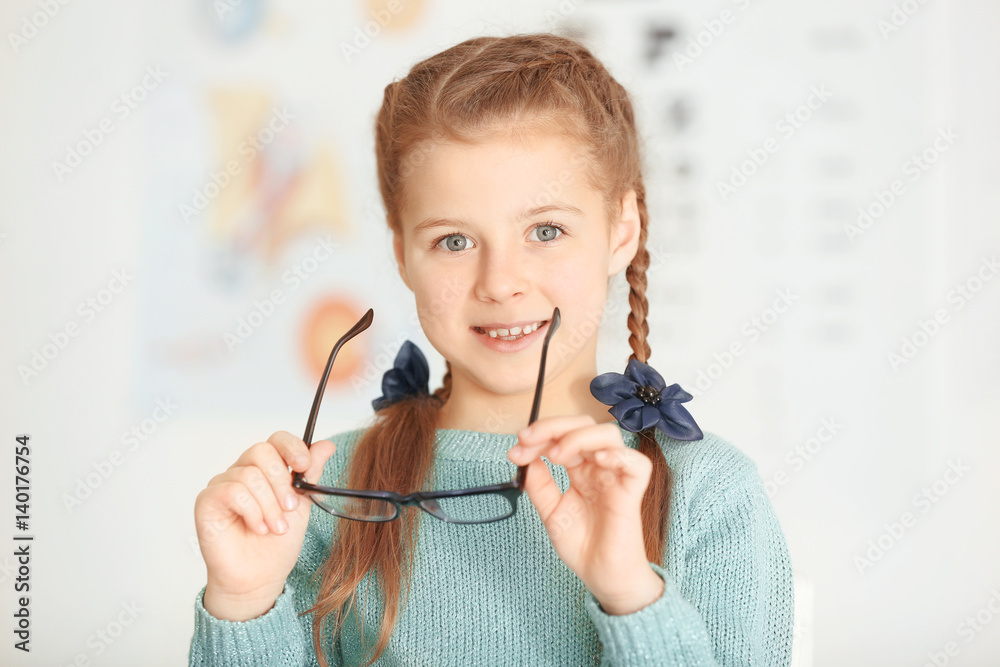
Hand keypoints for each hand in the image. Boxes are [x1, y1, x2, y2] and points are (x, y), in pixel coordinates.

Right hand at [194, 430, 335, 619]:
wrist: (259, 578)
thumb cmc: (277, 544)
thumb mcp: (301, 505)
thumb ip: (310, 474)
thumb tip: (326, 445)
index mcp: (267, 469)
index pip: (276, 440)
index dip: (292, 447)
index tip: (304, 465)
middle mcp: (243, 471)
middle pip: (262, 451)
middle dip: (281, 482)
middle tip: (289, 508)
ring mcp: (223, 484)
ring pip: (249, 475)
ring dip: (269, 505)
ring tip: (275, 527)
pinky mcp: (207, 501)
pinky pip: (232, 491)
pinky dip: (252, 511)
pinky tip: (258, 528)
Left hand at [507, 415, 661, 612]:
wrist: (602, 577)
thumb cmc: (583, 546)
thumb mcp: (551, 511)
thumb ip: (539, 485)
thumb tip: (525, 457)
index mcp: (581, 470)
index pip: (563, 436)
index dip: (539, 436)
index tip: (516, 449)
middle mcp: (599, 468)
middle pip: (584, 425)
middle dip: (553, 426)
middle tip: (528, 440)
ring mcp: (616, 478)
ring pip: (608, 435)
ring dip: (577, 437)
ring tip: (555, 454)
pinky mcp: (632, 493)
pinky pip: (637, 464)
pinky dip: (618, 456)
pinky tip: (596, 460)